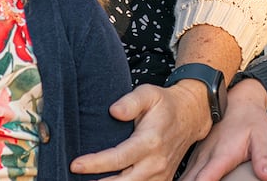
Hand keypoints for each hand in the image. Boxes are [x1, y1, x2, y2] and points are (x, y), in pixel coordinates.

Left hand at [72, 81, 212, 180]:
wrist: (191, 115)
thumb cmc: (166, 104)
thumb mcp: (149, 93)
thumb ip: (130, 101)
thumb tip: (113, 111)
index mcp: (150, 141)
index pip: (118, 158)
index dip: (95, 164)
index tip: (75, 165)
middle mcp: (156, 163)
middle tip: (76, 178)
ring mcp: (161, 175)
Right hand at [180, 78, 266, 180]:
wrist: (240, 100)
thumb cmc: (252, 119)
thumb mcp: (263, 136)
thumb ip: (264, 157)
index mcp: (222, 154)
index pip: (206, 177)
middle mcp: (206, 155)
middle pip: (190, 180)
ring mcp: (199, 154)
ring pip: (184, 176)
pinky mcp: (197, 154)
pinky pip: (185, 172)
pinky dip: (181, 180)